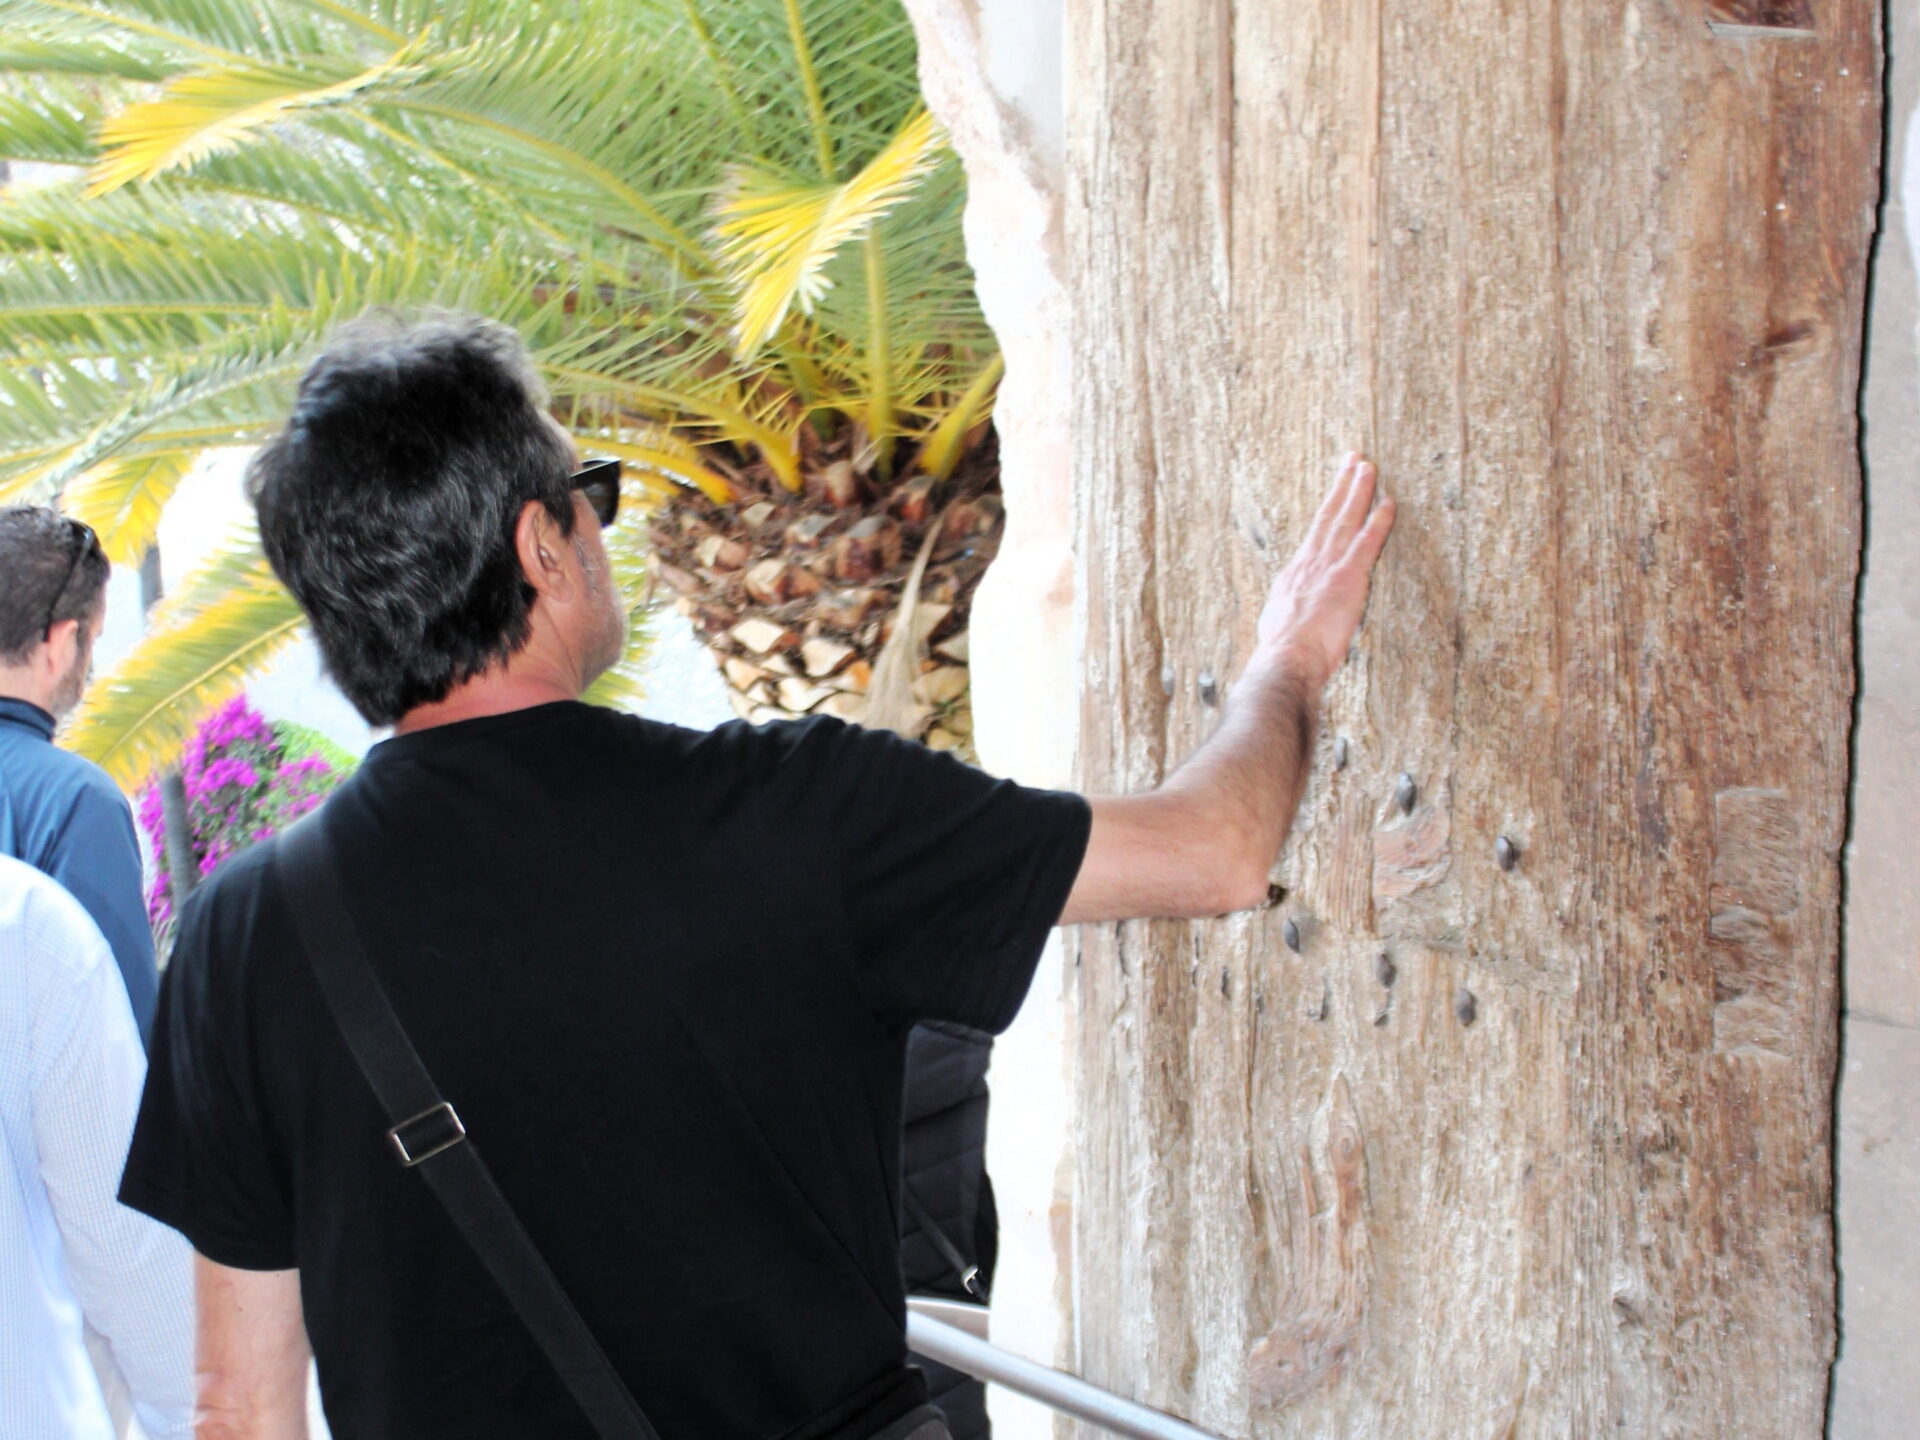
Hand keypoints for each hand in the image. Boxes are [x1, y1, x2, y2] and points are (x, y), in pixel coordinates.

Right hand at [1254, 453, 1395, 686]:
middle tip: (1352, 459)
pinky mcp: (1348, 577)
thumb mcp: (1277, 627)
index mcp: (1293, 575)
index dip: (1326, 512)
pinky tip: (1390, 503)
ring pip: (1345, 519)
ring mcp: (1328, 567)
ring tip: (1367, 466)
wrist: (1286, 659)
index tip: (1335, 495)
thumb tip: (1287, 616)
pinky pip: (1367, 542)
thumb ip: (1288, 613)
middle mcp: (1309, 563)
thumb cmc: (1282, 653)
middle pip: (1327, 515)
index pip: (1314, 536)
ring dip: (1358, 490)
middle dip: (1341, 485)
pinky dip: (1379, 521)